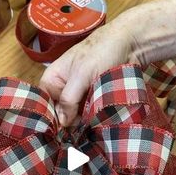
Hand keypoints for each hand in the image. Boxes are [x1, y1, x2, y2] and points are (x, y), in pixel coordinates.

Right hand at [39, 0, 175, 127]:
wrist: (130, 43)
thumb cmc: (102, 52)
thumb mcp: (82, 75)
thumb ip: (69, 99)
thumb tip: (62, 122)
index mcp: (52, 78)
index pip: (46, 105)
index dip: (53, 118)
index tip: (63, 131)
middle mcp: (62, 87)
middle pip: (60, 112)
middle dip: (69, 122)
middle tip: (81, 129)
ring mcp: (78, 93)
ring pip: (75, 114)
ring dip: (82, 121)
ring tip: (91, 127)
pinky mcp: (92, 97)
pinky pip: (87, 112)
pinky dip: (92, 117)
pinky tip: (96, 122)